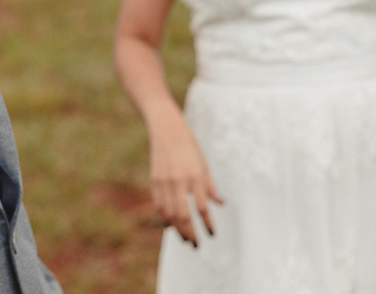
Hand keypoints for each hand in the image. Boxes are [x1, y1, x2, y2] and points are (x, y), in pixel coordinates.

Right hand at [147, 112, 223, 245]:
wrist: (166, 130)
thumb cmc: (189, 146)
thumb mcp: (204, 164)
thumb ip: (211, 186)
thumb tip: (221, 204)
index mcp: (195, 176)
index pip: (202, 207)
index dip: (207, 224)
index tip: (212, 234)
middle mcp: (179, 181)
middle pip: (183, 215)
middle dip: (190, 233)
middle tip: (195, 244)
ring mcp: (164, 181)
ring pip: (169, 213)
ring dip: (177, 229)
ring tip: (184, 238)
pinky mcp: (154, 180)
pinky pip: (159, 205)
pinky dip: (165, 217)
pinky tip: (171, 224)